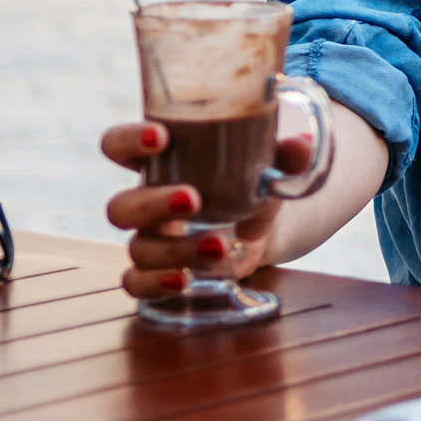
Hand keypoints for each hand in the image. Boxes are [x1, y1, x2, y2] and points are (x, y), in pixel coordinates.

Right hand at [99, 120, 315, 300]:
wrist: (264, 223)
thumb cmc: (250, 180)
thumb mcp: (267, 164)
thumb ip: (284, 154)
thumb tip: (302, 143)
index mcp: (160, 163)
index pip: (118, 146)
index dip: (128, 141)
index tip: (160, 137)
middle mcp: (146, 201)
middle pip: (121, 206)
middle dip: (153, 203)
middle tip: (194, 199)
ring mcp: (151, 240)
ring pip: (139, 249)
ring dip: (176, 250)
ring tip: (220, 245)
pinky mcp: (161, 272)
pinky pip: (137, 283)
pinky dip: (156, 284)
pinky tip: (185, 280)